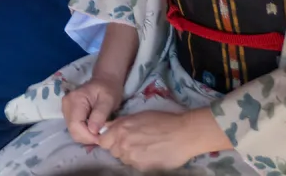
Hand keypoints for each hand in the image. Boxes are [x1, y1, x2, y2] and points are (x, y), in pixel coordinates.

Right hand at [63, 76, 124, 145]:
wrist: (104, 81)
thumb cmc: (108, 89)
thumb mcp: (108, 100)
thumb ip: (100, 115)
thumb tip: (93, 131)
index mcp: (75, 100)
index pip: (75, 126)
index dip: (89, 136)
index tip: (102, 138)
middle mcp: (66, 105)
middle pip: (73, 131)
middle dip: (88, 137)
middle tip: (102, 135)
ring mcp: (66, 109)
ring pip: (73, 132)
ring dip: (87, 135)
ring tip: (99, 131)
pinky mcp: (69, 113)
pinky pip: (75, 129)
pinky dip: (85, 132)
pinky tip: (94, 128)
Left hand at [98, 109, 229, 170]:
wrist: (183, 134)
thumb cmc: (162, 121)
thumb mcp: (137, 116)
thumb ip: (120, 123)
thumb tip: (107, 127)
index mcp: (120, 129)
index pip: (102, 141)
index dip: (108, 140)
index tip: (115, 139)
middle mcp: (123, 144)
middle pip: (113, 151)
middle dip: (120, 147)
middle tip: (134, 142)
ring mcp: (133, 157)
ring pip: (124, 159)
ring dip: (130, 155)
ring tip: (145, 148)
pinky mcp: (143, 168)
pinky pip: (135, 166)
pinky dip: (141, 161)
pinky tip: (151, 154)